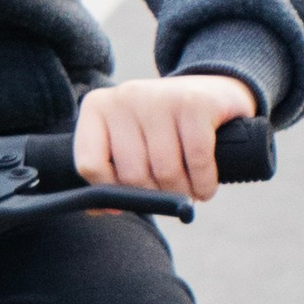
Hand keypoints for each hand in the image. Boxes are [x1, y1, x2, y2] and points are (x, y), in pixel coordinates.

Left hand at [73, 71, 257, 201]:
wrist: (212, 93)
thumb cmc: (165, 130)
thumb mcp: (130, 144)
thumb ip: (110, 175)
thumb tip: (103, 209)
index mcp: (98, 108)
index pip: (90, 165)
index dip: (111, 193)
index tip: (131, 197)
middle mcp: (125, 97)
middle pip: (132, 175)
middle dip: (156, 196)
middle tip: (169, 193)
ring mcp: (160, 97)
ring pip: (166, 172)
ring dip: (183, 193)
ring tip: (190, 189)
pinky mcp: (195, 102)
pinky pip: (198, 161)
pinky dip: (204, 183)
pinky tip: (205, 184)